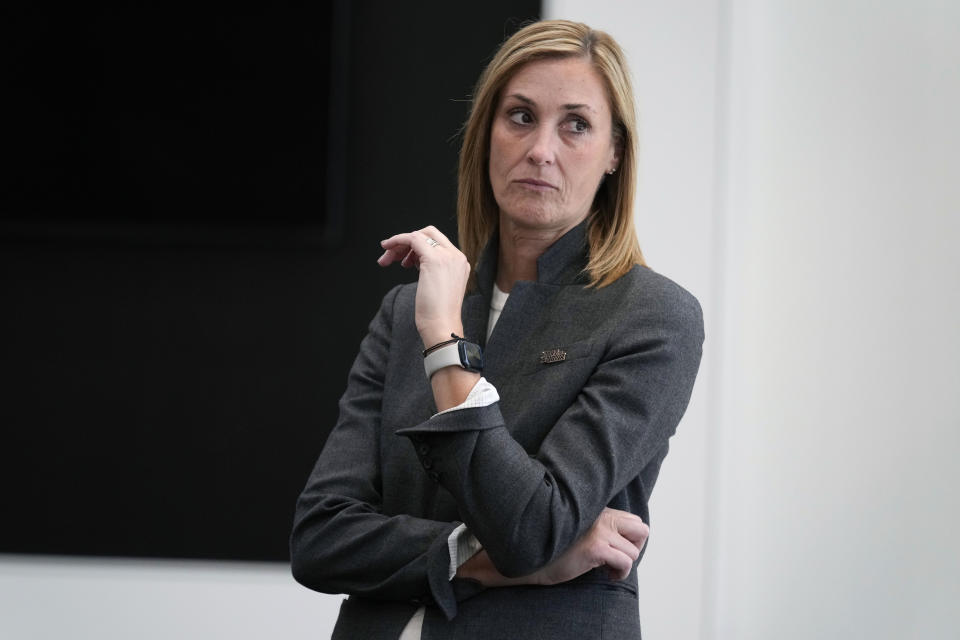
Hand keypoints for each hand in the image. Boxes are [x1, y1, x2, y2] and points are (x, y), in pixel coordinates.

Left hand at [378, 226, 470, 346]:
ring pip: (418, 235)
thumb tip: (416, 260)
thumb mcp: (437, 286)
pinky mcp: (434, 259)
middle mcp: (456, 256)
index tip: (403, 259)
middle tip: (391, 257)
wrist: (442, 326)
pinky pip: (412, 239)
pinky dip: (397, 240)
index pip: (437, 242)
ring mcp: (447, 256)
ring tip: (388, 260)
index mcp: (460, 262)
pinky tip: (388, 250)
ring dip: (399, 245)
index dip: (416, 247)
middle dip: (406, 242)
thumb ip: (432, 271)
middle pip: (429, 233)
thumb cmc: (437, 314)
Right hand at [532, 508, 648, 584]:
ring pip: (633, 552)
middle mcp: (602, 517)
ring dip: (624, 565)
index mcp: (600, 510)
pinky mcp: (596, 548)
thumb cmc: (558, 548)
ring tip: (608, 569)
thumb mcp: (582, 530)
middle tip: (619, 558)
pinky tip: (607, 574)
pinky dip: (620, 573)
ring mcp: (600, 532)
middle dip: (635, 548)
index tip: (617, 550)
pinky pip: (625, 563)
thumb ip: (601, 527)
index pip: (634, 520)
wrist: (535, 558)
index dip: (631, 539)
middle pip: (642, 530)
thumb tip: (627, 540)